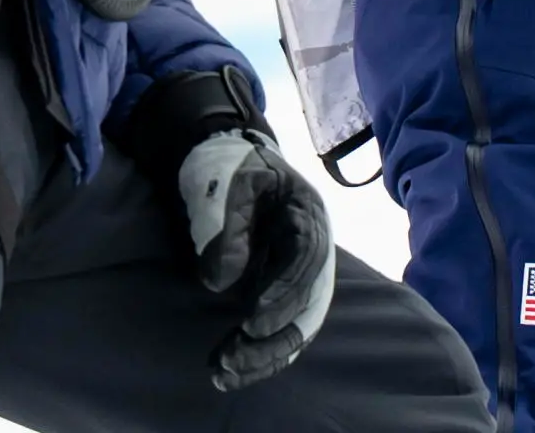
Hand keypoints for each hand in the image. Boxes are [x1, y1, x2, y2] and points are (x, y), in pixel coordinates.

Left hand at [179, 131, 336, 390]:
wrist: (222, 161)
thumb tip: (221, 284)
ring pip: (297, 325)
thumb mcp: (232, 185)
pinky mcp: (281, 289)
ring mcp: (299, 273)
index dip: (283, 295)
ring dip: (266, 355)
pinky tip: (234, 371)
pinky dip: (262, 353)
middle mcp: (312, 249)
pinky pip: (282, 328)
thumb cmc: (230, 167)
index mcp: (308, 215)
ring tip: (225, 374)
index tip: (251, 322)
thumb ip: (229, 230)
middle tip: (231, 359)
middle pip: (308, 304)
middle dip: (273, 338)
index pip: (306, 262)